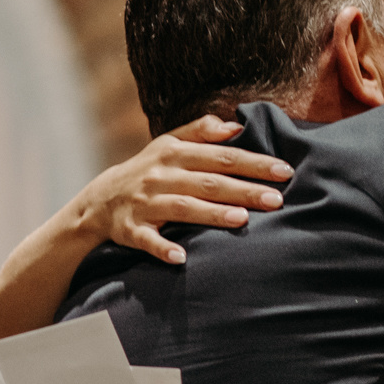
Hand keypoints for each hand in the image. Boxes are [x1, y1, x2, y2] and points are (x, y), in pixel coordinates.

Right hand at [72, 115, 293, 265]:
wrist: (99, 200)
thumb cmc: (147, 170)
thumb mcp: (169, 144)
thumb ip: (201, 131)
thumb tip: (236, 126)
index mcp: (174, 153)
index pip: (221, 156)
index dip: (253, 163)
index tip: (284, 170)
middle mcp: (160, 175)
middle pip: (208, 182)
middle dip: (243, 190)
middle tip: (276, 199)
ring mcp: (145, 203)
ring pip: (182, 208)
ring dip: (211, 214)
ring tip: (242, 220)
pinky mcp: (130, 229)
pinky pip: (147, 240)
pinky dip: (162, 248)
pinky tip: (181, 257)